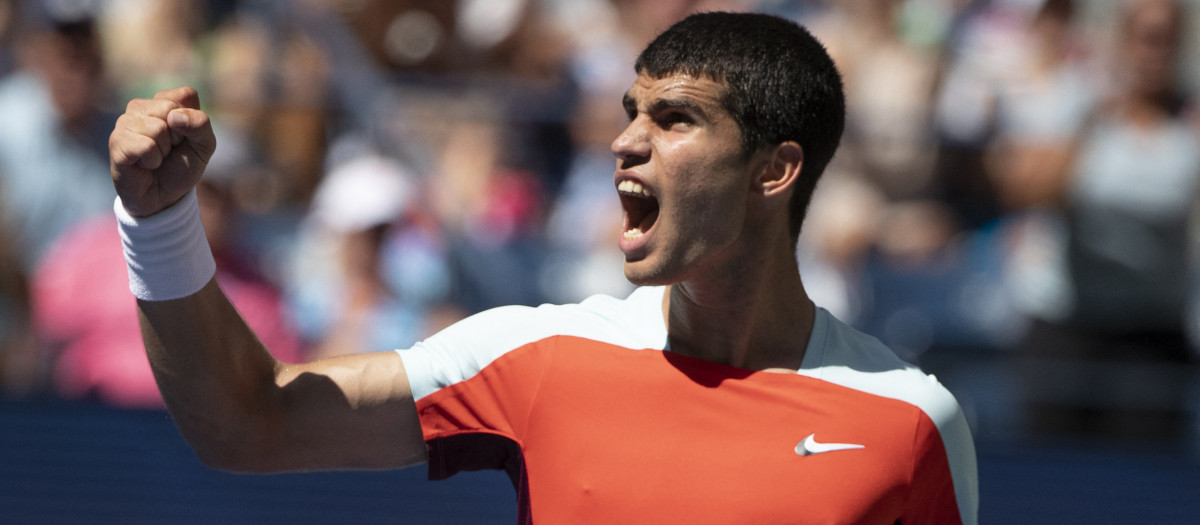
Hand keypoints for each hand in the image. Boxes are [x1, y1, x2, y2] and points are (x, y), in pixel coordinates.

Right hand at [109, 86, 215, 216]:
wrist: (162, 197)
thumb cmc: (181, 166)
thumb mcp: (204, 146)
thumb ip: (200, 124)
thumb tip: (174, 116)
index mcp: (164, 100)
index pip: (186, 95)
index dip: (193, 123)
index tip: (184, 138)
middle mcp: (141, 106)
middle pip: (170, 109)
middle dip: (178, 137)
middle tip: (169, 150)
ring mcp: (125, 122)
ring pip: (157, 128)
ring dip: (163, 151)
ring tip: (155, 158)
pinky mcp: (117, 141)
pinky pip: (145, 146)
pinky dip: (152, 161)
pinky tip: (144, 164)